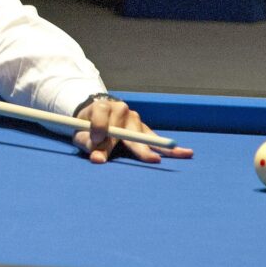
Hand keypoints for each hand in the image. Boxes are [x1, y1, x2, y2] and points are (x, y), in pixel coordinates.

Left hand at [73, 96, 193, 163]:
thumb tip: (98, 159)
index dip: (99, 126)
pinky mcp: (142, 128)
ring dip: (152, 148)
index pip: (101, 113)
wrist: (95, 114)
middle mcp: (120, 109)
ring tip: (166, 157)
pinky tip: (184, 152)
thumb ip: (88, 146)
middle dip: (135, 144)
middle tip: (148, 158)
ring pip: (142, 135)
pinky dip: (166, 147)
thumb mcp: (81, 135)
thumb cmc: (87, 127)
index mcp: (102, 106)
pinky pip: (154, 138)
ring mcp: (134, 118)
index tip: (96, 140)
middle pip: (127, 128)